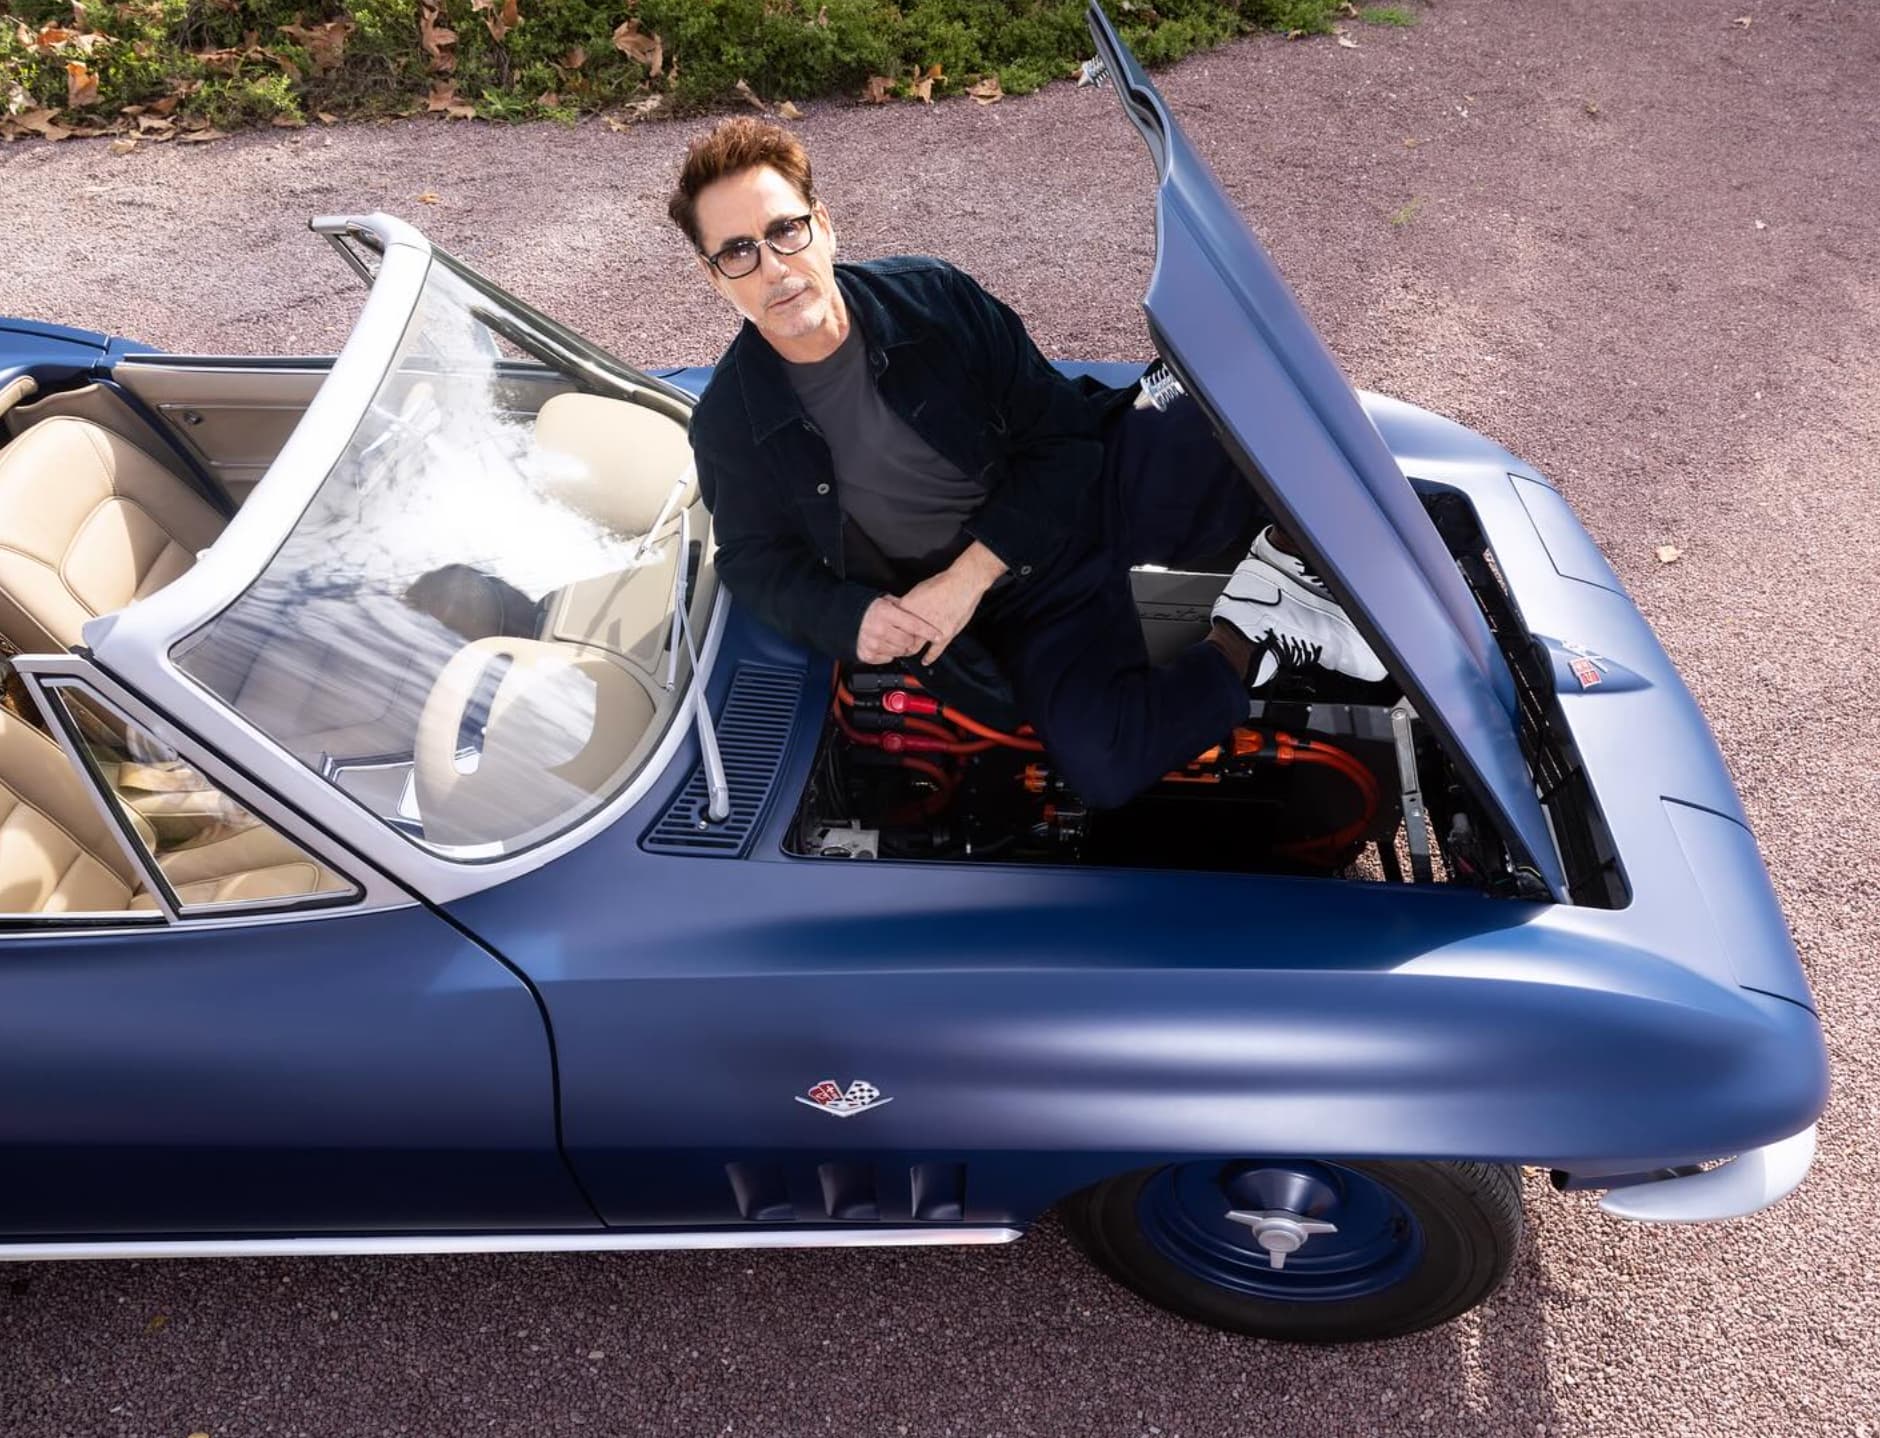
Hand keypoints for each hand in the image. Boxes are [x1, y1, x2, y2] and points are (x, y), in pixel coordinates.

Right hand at [855, 595, 942, 664]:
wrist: (846, 617)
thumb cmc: (869, 609)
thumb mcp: (886, 601)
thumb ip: (903, 607)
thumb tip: (922, 611)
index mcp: (885, 613)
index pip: (914, 625)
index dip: (928, 631)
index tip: (938, 636)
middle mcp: (878, 628)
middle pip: (908, 642)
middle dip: (912, 640)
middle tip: (908, 635)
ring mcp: (872, 642)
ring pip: (900, 652)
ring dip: (901, 648)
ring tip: (895, 639)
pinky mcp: (867, 653)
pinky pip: (888, 658)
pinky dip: (889, 654)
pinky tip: (885, 644)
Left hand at [895, 541, 1007, 664]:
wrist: (963, 583)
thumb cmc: (944, 583)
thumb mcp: (919, 589)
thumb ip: (910, 603)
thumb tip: (903, 608)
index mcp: (907, 608)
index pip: (892, 624)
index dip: (891, 630)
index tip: (890, 633)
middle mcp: (916, 621)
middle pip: (900, 638)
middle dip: (898, 643)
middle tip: (897, 646)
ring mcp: (930, 630)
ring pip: (914, 647)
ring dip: (911, 650)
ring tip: (909, 651)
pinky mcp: (944, 635)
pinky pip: (934, 651)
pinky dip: (928, 658)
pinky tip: (925, 661)